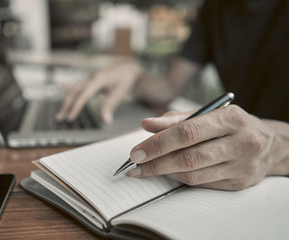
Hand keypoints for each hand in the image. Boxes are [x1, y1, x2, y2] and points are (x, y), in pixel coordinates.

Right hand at [56, 61, 143, 123]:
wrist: (128, 69)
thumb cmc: (124, 80)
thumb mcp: (119, 93)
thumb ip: (110, 106)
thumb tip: (105, 120)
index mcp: (98, 78)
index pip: (83, 95)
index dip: (76, 107)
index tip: (70, 118)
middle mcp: (90, 76)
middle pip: (73, 91)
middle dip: (66, 105)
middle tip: (60, 118)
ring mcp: (88, 77)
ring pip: (72, 89)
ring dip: (66, 101)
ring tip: (61, 114)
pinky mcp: (89, 80)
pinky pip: (76, 88)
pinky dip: (71, 97)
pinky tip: (68, 105)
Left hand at [127, 105, 276, 189]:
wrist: (272, 145)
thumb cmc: (233, 126)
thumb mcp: (209, 113)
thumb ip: (177, 119)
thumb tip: (147, 125)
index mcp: (231, 118)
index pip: (187, 132)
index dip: (158, 143)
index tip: (137, 152)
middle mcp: (241, 142)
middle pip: (189, 157)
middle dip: (156, 163)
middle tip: (135, 166)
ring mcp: (242, 166)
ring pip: (194, 175)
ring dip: (165, 173)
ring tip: (148, 169)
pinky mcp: (240, 183)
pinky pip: (202, 184)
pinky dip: (181, 179)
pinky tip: (170, 173)